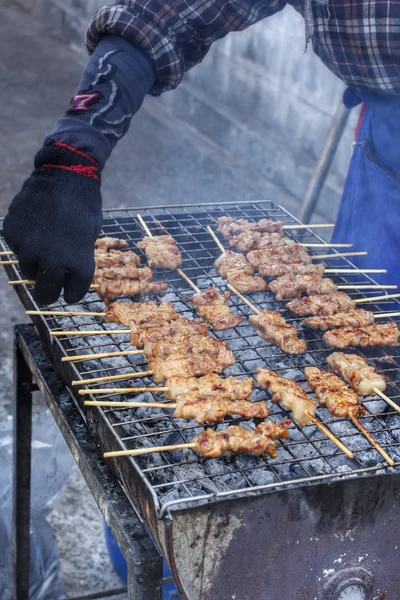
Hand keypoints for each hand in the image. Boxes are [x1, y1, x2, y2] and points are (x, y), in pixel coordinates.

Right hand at [3, 140, 102, 304]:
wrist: (66, 176)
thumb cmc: (84, 208)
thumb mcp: (90, 237)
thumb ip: (78, 260)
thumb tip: (66, 276)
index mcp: (77, 263)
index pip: (72, 295)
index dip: (72, 293)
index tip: (70, 291)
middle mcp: (51, 260)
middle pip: (45, 293)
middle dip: (49, 292)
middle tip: (51, 287)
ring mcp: (28, 246)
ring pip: (28, 270)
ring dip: (36, 264)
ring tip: (46, 244)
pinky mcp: (12, 233)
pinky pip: (17, 248)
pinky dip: (24, 243)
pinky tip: (35, 227)